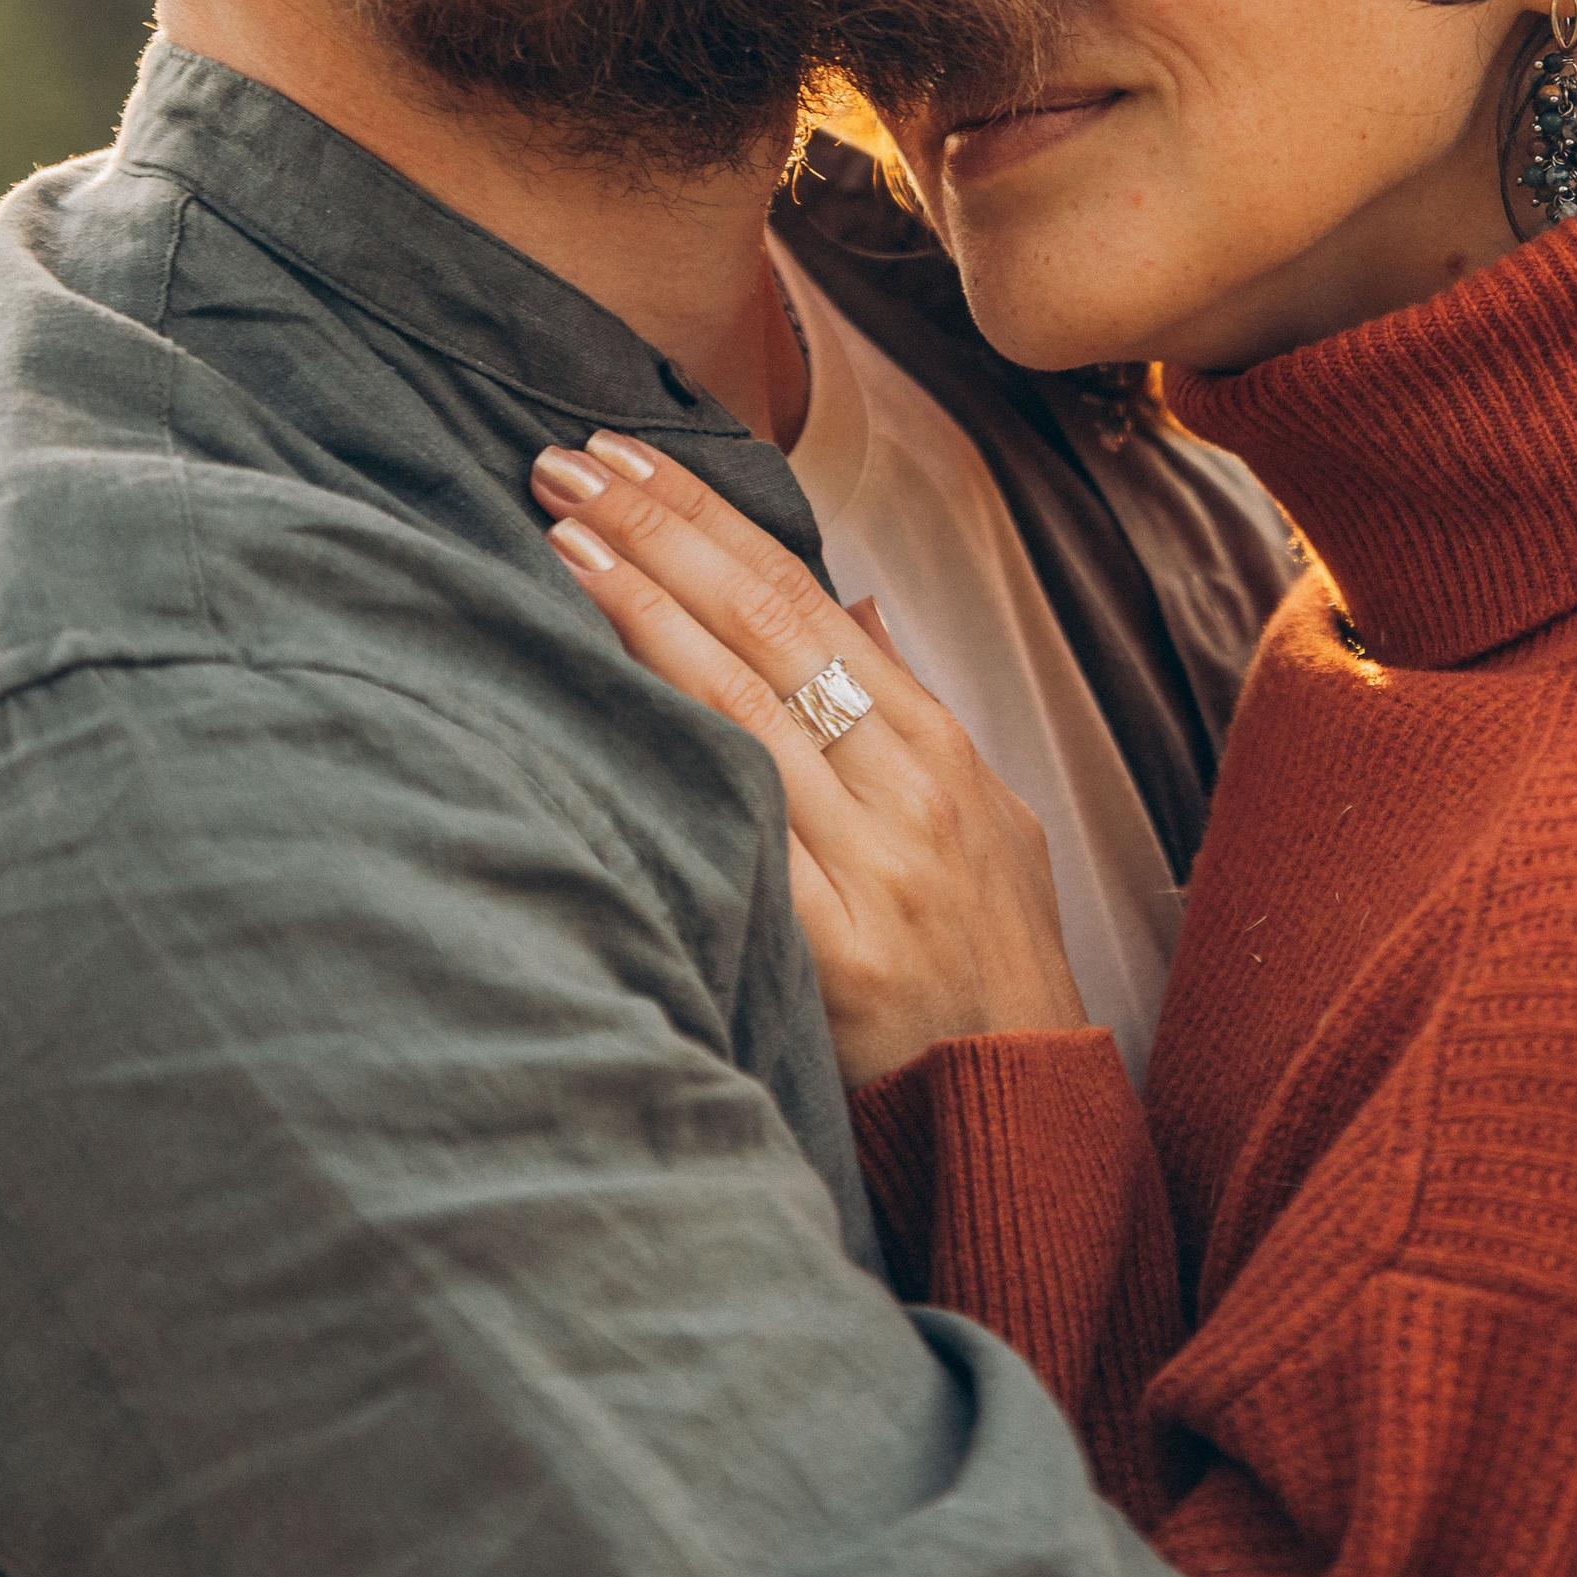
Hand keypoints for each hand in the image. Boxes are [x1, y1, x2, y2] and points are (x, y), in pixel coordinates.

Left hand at [530, 437, 1090, 1085]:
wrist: (1015, 1119)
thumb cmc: (981, 969)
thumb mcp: (981, 821)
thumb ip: (907, 712)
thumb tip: (853, 605)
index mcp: (936, 745)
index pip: (802, 596)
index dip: (710, 518)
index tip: (630, 457)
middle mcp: (907, 786)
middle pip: (765, 624)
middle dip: (660, 529)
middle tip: (566, 460)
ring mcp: (872, 863)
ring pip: (739, 702)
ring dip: (641, 605)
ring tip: (561, 535)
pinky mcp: (833, 946)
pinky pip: (734, 820)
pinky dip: (665, 740)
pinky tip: (599, 688)